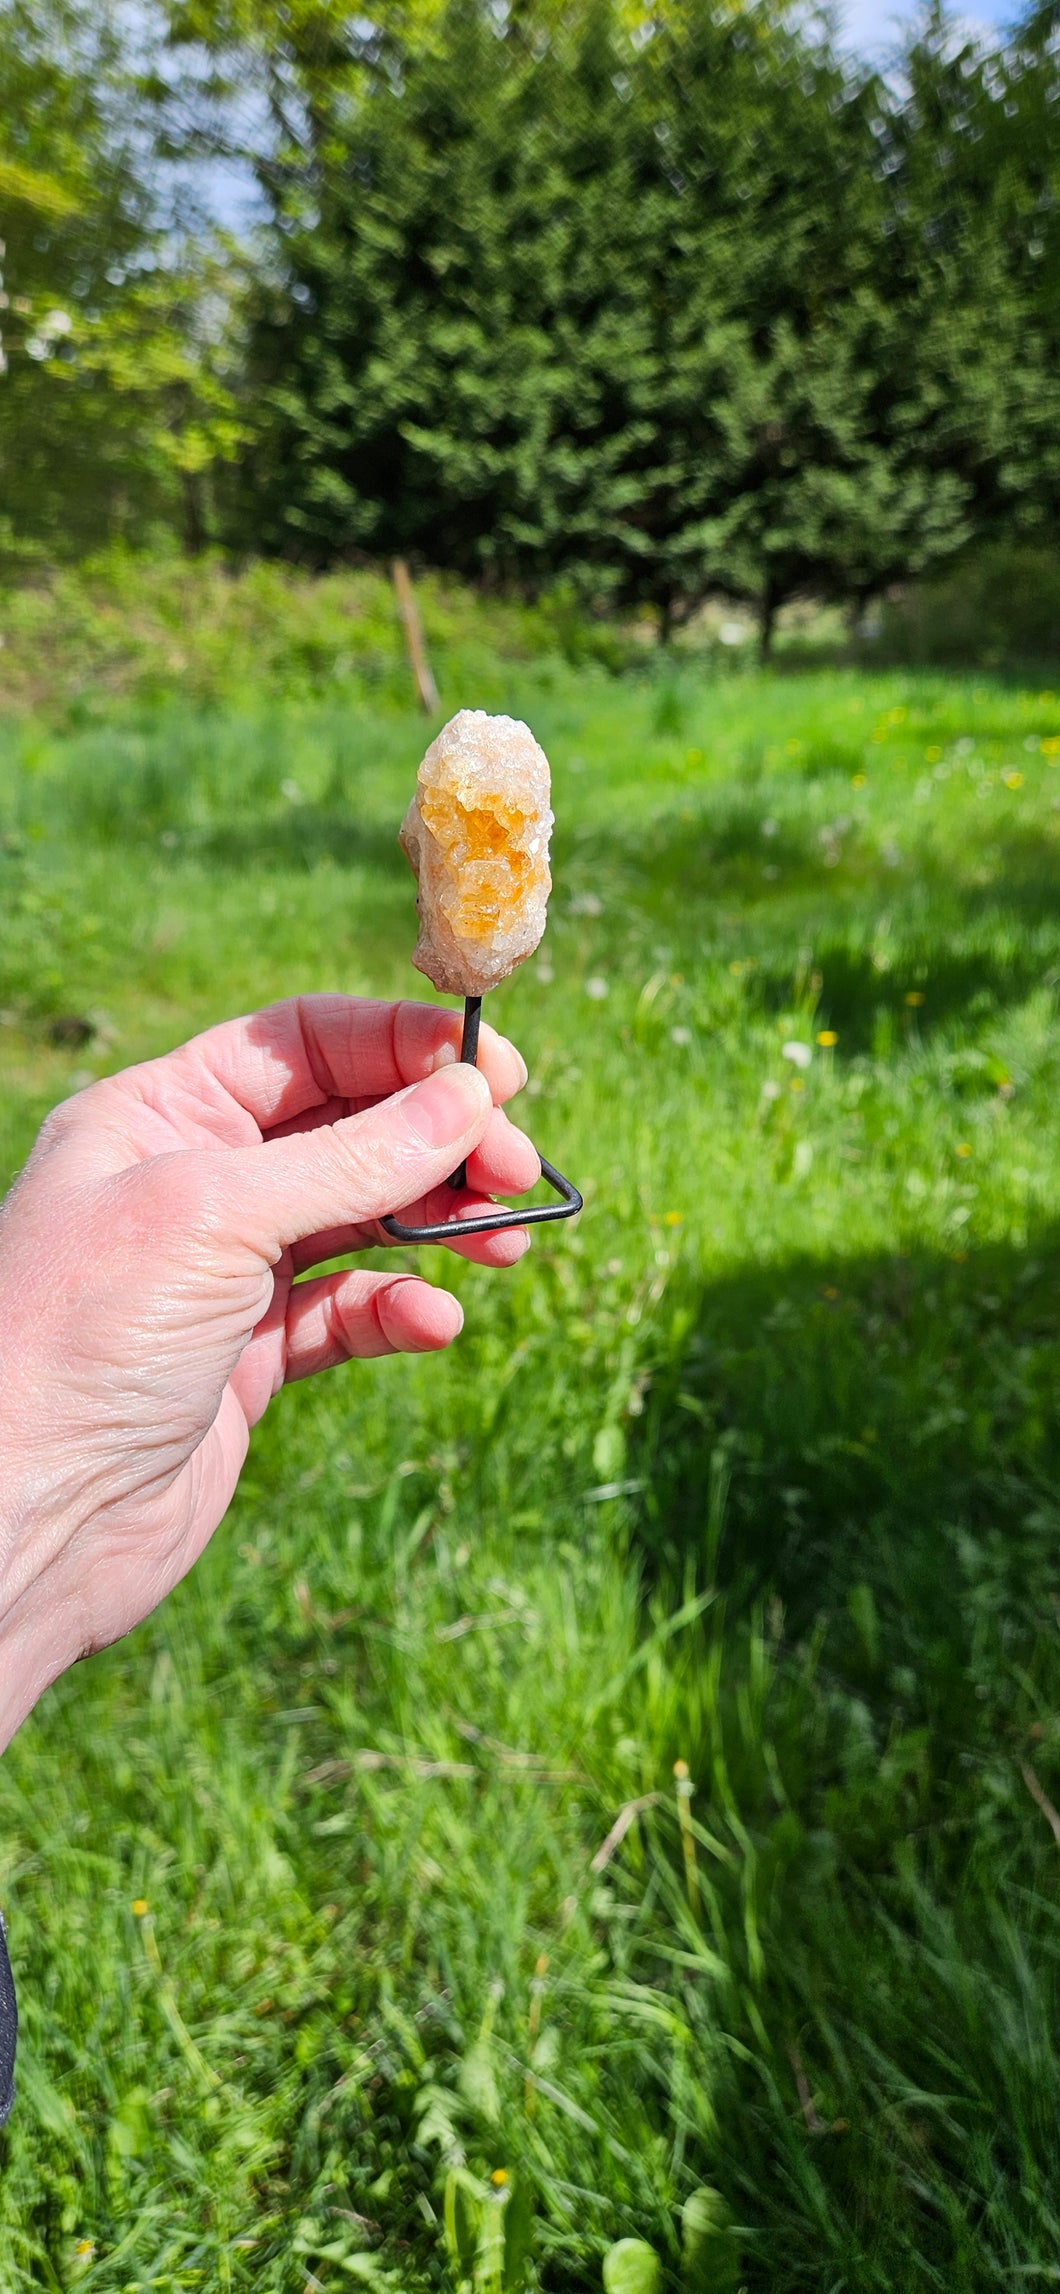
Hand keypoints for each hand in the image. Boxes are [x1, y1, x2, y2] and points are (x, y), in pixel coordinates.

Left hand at [0, 995, 537, 1747]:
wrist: (22, 1519)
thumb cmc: (81, 1339)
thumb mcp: (216, 1216)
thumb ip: (351, 1157)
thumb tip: (469, 1098)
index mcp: (159, 1115)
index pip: (300, 1044)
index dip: (400, 1047)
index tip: (498, 1072)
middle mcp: (192, 1182)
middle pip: (346, 1127)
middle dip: (437, 1140)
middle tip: (516, 1168)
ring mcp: (222, 1274)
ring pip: (361, 1220)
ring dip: (438, 1223)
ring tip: (505, 1243)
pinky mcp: (248, 1360)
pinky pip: (349, 1314)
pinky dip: (400, 1312)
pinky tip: (435, 1324)